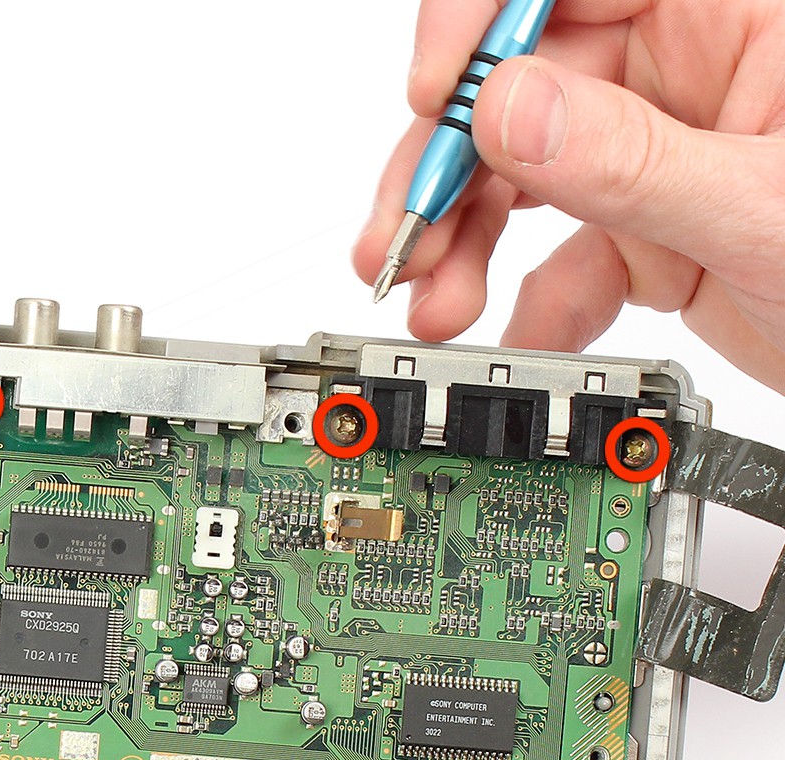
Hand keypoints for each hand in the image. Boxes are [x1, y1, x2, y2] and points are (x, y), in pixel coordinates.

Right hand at [353, 0, 784, 391]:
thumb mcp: (764, 211)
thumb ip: (630, 162)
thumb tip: (507, 111)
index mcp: (738, 13)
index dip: (487, 20)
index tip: (438, 93)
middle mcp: (692, 69)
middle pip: (523, 81)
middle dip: (451, 161)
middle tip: (407, 229)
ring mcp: (665, 150)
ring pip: (523, 169)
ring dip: (463, 236)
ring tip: (431, 295)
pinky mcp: (653, 229)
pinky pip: (560, 250)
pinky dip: (525, 296)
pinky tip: (520, 331)